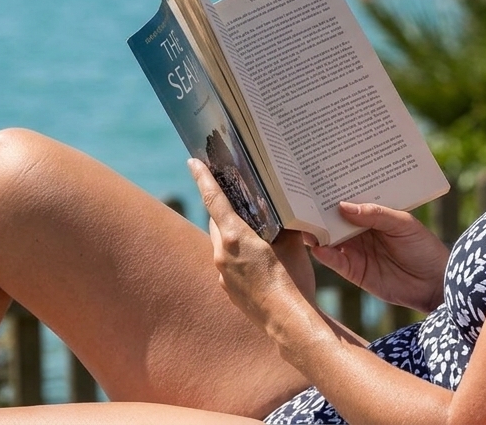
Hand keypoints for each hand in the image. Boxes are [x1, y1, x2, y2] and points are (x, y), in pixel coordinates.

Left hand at [189, 159, 315, 326]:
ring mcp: (222, 274)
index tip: (192, 162)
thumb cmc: (292, 279)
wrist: (287, 322)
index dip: (203, 178)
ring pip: (222, 244)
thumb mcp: (293, 245)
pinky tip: (260, 262)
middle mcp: (221, 253)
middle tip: (241, 200)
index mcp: (234, 236)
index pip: (214, 199)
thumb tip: (289, 210)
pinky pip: (228, 264)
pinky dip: (238, 256)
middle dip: (227, 210)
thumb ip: (285, 225)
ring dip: (234, 235)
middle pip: (218, 222)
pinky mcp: (227, 289)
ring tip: (258, 235)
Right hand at [308, 202, 448, 311]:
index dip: (334, 193)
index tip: (315, 181)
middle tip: (299, 200)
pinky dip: (324, 253)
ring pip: (329, 239)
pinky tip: (317, 246)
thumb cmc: (424, 247)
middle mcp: (359, 231)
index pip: (349, 201)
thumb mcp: (404, 224)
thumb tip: (342, 206)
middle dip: (318, 211)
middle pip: (333, 219)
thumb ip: (376, 214)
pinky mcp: (353, 271)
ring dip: (316, 232)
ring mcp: (355, 250)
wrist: (435, 283)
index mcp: (372, 215)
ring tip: (302, 222)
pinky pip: (334, 261)